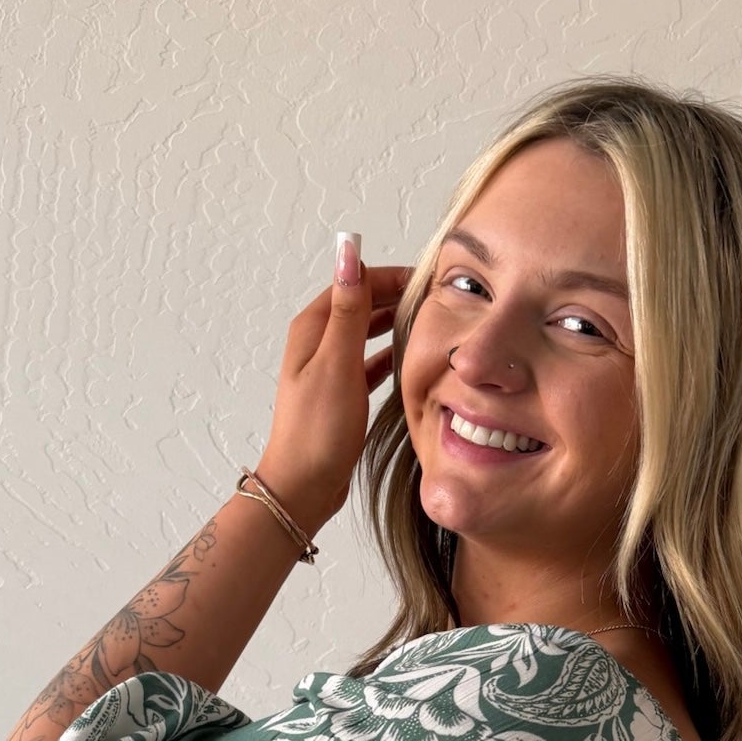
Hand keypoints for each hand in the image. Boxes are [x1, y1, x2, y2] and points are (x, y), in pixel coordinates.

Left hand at [255, 240, 413, 530]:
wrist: (304, 486)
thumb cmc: (318, 429)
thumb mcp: (337, 363)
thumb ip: (349, 310)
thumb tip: (349, 254)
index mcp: (313, 328)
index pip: (355, 283)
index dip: (389, 275)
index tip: (428, 276)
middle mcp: (318, 344)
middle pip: (361, 305)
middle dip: (395, 296)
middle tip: (437, 298)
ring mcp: (329, 370)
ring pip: (366, 334)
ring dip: (392, 323)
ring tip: (429, 321)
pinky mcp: (341, 395)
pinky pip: (368, 363)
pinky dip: (387, 355)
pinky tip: (408, 357)